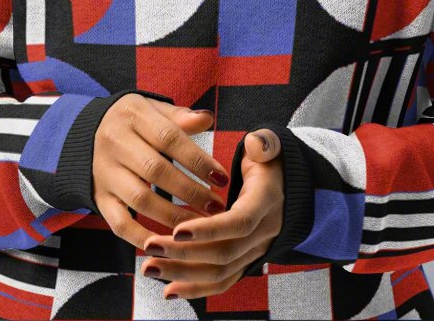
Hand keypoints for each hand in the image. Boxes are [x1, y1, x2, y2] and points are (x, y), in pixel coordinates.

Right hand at [92, 95, 230, 248]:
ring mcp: (104, 172)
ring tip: (201, 226)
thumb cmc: (133, 122)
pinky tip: (168, 244)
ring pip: (140, 199)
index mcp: (133, 115)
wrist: (84, 134)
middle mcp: (115, 142)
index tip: (222, 179)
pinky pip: (119, 223)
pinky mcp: (99, 197)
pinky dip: (142, 237)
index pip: (169, 138)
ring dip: (174, 216)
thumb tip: (208, 119)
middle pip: (156, 170)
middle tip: (217, 207)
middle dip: (190, 192)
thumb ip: (179, 117)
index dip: (198, 160)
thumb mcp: (152, 109)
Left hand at [139, 128, 284, 301]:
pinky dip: (195, 289)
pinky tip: (168, 290)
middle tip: (150, 247)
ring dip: (182, 274)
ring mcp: (255, 251)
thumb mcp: (269, 146)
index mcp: (266, 202)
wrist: (285, 186)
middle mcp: (263, 233)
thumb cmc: (268, 162)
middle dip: (184, 254)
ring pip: (219, 273)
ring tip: (149, 267)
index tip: (176, 230)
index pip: (239, 223)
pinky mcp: (245, 261)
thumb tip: (255, 144)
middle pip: (224, 253)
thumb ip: (264, 142)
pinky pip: (222, 281)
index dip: (208, 229)